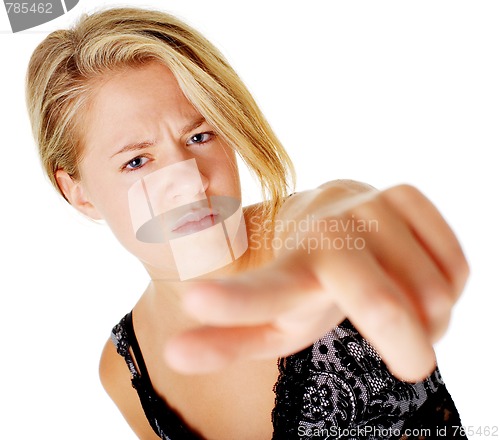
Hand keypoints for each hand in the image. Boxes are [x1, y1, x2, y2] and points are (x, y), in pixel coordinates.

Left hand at [164, 183, 468, 381]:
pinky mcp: (405, 195)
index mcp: (285, 265)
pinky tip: (416, 278)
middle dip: (404, 345)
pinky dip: (446, 289)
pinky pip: (454, 266)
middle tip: (410, 361)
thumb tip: (173, 356)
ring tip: (399, 307)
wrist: (332, 225)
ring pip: (432, 292)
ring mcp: (368, 204)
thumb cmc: (302, 282)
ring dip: (426, 319)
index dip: (231, 301)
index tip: (195, 300)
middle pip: (377, 302)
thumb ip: (226, 339)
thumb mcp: (268, 320)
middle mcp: (325, 227)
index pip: (260, 289)